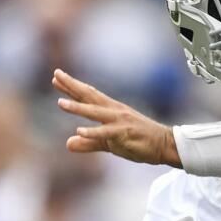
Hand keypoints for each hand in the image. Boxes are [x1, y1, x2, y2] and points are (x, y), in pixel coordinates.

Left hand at [53, 69, 177, 166]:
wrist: (165, 145)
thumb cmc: (139, 141)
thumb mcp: (109, 143)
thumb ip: (89, 142)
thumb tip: (68, 143)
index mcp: (111, 110)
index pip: (88, 95)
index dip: (72, 87)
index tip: (56, 78)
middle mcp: (114, 111)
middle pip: (90, 96)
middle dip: (72, 86)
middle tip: (56, 75)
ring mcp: (120, 121)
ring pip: (95, 112)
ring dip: (78, 107)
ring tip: (60, 103)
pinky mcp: (125, 133)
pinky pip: (106, 133)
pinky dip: (93, 132)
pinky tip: (79, 130)